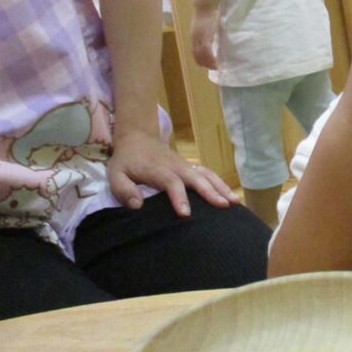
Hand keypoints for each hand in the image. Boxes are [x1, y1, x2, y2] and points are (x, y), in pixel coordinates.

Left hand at [108, 128, 238, 215]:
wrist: (137, 137)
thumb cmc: (126, 160)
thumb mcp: (115, 174)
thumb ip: (124, 190)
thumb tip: (138, 206)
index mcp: (159, 170)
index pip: (172, 183)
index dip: (179, 198)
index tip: (186, 214)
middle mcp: (176, 166)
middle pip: (197, 178)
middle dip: (211, 192)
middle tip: (224, 205)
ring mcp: (185, 165)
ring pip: (207, 174)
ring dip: (222, 187)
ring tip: (235, 202)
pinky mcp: (190, 166)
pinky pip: (208, 174)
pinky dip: (221, 184)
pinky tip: (230, 196)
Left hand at [191, 10, 218, 69]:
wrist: (204, 6)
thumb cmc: (207, 13)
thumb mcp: (205, 25)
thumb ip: (206, 33)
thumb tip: (210, 38)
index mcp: (194, 36)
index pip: (194, 51)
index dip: (198, 59)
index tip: (203, 65)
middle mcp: (195, 38)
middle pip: (197, 54)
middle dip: (204, 62)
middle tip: (211, 67)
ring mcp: (199, 38)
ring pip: (202, 54)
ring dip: (208, 62)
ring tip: (214, 66)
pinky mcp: (205, 36)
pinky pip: (207, 50)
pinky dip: (210, 57)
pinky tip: (215, 61)